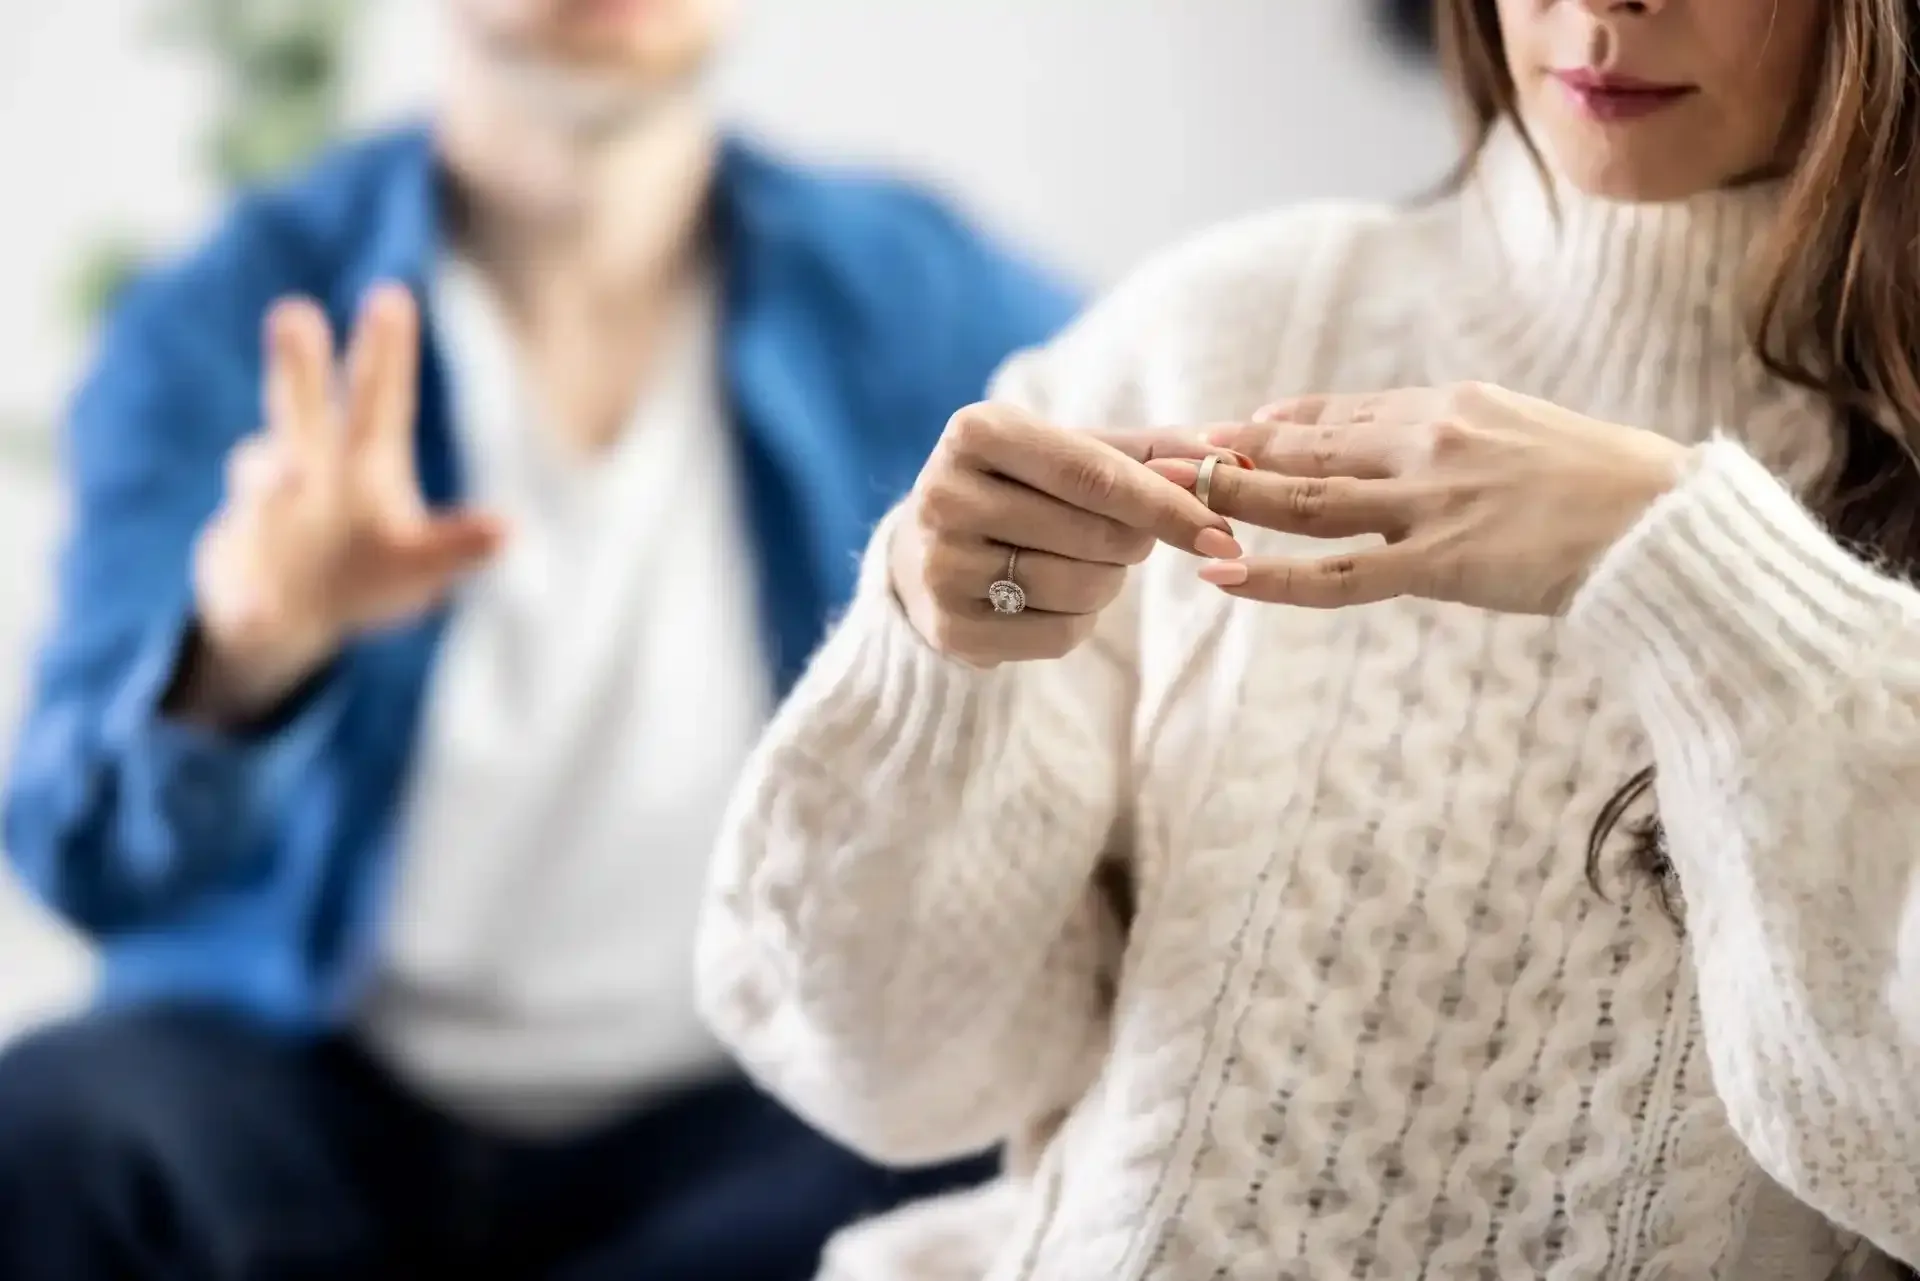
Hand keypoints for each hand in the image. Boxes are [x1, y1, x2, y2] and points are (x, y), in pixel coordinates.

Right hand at [180, 285, 502, 722]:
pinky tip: (260, 614)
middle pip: (303, 410)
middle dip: (298, 367)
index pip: (378, 399)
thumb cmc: (365, 569)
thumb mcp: (420, 562)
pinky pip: (242, 591)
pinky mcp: (235, 576)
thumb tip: (508, 531)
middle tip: (294, 312)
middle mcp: (306, 470)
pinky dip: (250, 602)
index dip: (386, 352)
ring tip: (289, 479)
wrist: (289, 616)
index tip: (391, 296)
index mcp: (363, 464)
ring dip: (267, 473)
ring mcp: (262, 516)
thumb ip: (455, 546)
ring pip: (260, 479)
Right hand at [890, 402, 1243, 666]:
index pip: (1093, 474)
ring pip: (1082, 588)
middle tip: (1124, 537)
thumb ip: (1148, 450)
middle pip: (1095, 535)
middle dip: (1135, 543)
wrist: (921, 551)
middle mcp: (945, 494)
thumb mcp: (1068, 450)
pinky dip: (1080, 621)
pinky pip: (1060, 636)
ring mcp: (941, 565)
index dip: (1166, 506)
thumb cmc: (1018, 489)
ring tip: (1081, 563)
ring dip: (1108, 582)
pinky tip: (1052, 598)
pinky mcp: (949, 628)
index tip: (1222, 533)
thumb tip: (1230, 457)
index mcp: (976, 431)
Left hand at [1150, 382, 1686, 614]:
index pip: (1342, 414)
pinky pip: (1340, 575)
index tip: (1236, 428)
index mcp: (1450, 406)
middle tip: (1167, 453)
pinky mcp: (1440, 563)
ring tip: (1170, 499)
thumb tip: (1427, 444)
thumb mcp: (1529, 432)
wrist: (1668, 524)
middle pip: (1305, 447)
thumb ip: (1466, 437)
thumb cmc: (1614, 484)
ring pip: (1305, 501)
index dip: (1281, 424)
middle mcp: (1427, 442)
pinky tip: (1223, 575)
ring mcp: (1429, 503)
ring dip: (1230, 498)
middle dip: (1230, 452)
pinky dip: (1275, 576)